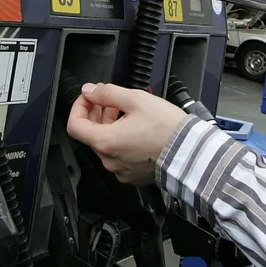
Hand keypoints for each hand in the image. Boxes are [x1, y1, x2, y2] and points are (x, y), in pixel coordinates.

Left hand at [67, 83, 189, 185]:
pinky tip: (135, 129)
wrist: (191, 152)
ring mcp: (120, 170)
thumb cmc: (167, 128)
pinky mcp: (132, 175)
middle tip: (110, 100)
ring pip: (106, 144)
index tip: (89, 98)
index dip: (78, 107)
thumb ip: (108, 93)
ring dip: (110, 126)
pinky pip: (119, 156)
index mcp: (105, 142)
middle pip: (90, 134)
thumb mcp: (136, 100)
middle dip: (97, 114)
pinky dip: (121, 140)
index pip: (74, 125)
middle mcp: (109, 160)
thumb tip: (90, 91)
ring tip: (126, 111)